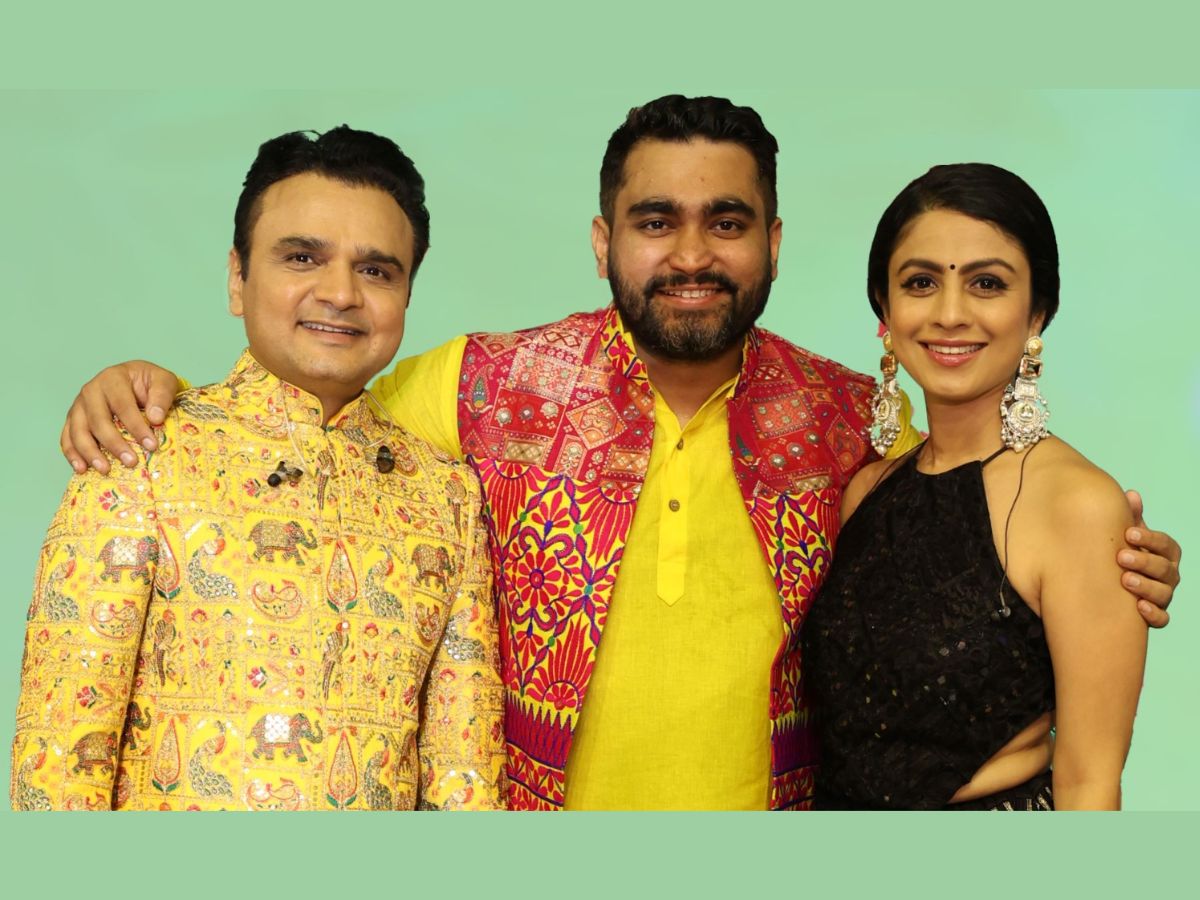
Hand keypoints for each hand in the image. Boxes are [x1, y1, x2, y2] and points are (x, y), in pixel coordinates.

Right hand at [60, 361, 179, 473]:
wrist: (135, 381)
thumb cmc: (149, 383)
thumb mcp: (164, 381)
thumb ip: (162, 396)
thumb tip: (155, 418)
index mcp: (113, 378)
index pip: (123, 405)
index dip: (136, 427)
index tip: (151, 445)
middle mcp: (91, 390)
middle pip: (98, 420)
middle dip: (114, 443)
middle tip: (131, 462)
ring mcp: (79, 405)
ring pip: (78, 430)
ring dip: (90, 452)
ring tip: (105, 470)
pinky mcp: (73, 419)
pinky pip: (67, 437)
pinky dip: (72, 454)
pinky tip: (82, 468)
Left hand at [1119, 490, 1181, 627]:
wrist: (1111, 584)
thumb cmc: (1123, 552)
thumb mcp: (1127, 535)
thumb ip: (1131, 517)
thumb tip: (1131, 494)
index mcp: (1166, 554)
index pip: (1166, 545)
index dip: (1150, 538)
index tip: (1129, 533)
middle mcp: (1169, 575)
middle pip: (1165, 569)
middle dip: (1145, 562)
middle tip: (1121, 556)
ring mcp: (1164, 596)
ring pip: (1164, 593)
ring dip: (1146, 587)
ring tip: (1125, 580)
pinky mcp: (1156, 615)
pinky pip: (1162, 619)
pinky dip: (1153, 614)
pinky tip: (1138, 607)